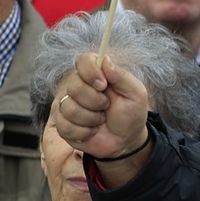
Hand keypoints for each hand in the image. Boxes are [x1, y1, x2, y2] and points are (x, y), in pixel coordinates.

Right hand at [52, 53, 152, 179]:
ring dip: (91, 118)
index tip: (103, 84)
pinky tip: (92, 131)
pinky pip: (65, 126)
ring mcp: (68, 106)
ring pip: (68, 108)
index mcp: (96, 75)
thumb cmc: (131, 114)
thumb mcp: (136, 94)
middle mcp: (79, 87)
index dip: (90, 71)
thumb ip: (122, 76)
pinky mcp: (63, 125)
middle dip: (95, 101)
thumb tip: (105, 61)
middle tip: (107, 106)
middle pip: (74, 86)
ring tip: (101, 120)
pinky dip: (84, 132)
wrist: (126, 140)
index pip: (83, 60)